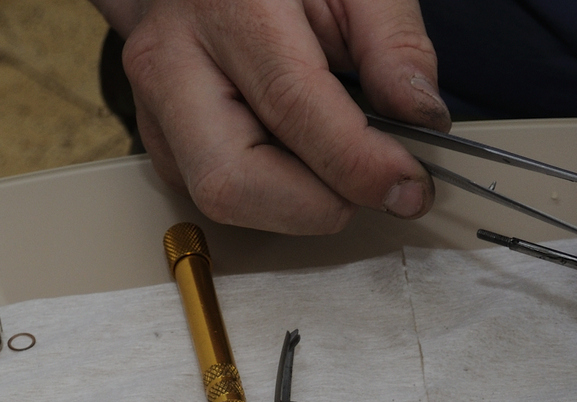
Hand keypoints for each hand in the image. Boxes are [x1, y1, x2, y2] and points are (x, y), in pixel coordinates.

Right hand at [112, 0, 451, 233]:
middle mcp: (171, 59)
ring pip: (219, 198)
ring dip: (297, 204)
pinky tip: (302, 155)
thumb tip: (422, 118)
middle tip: (374, 189)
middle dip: (315, 206)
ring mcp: (154, 105)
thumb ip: (393, 40)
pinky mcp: (158, 138)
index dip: (358, 163)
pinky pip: (216, 193)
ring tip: (340, 162)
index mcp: (226, 4)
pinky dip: (273, 192)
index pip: (292, 107)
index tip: (409, 185)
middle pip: (231, 179)